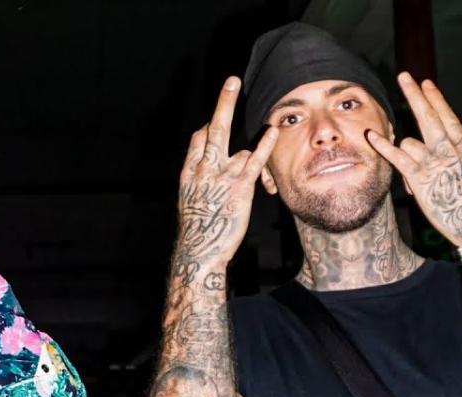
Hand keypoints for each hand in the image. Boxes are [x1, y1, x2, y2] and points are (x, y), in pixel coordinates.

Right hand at [174, 77, 278, 288]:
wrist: (200, 250)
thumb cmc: (199, 229)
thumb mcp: (191, 200)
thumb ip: (202, 179)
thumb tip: (217, 165)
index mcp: (189, 173)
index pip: (198, 139)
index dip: (208, 126)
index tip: (216, 120)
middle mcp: (204, 170)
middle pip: (214, 129)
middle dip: (223, 103)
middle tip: (232, 81)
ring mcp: (222, 177)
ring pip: (237, 148)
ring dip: (250, 149)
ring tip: (259, 145)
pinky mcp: (239, 188)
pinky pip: (253, 160)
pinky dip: (264, 145)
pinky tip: (272, 131)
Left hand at [366, 72, 461, 244]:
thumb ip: (453, 157)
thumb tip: (432, 150)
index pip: (448, 116)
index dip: (436, 99)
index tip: (427, 84)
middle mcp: (450, 150)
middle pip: (429, 116)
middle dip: (416, 95)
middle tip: (405, 76)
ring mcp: (434, 163)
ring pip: (411, 141)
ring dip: (408, 155)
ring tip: (420, 175)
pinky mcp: (420, 178)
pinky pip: (397, 156)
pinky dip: (383, 146)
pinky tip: (371, 135)